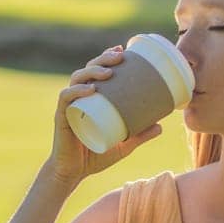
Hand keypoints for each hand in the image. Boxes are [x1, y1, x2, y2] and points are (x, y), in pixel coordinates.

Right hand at [47, 43, 163, 187]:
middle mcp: (78, 98)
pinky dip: (77, 91)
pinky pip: (67, 98)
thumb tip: (161, 126)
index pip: (96, 71)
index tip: (123, 49)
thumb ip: (140, 135)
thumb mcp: (123, 145)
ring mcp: (69, 106)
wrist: (74, 173)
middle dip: (103, 58)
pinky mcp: (62, 117)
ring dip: (92, 71)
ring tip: (108, 72)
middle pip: (88, 69)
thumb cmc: (95, 156)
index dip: (106, 57)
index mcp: (90, 99)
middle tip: (120, 56)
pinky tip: (91, 89)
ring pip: (77, 79)